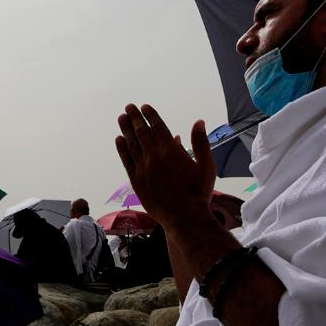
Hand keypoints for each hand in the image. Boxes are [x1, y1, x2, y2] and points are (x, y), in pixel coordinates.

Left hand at [116, 104, 215, 228]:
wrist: (185, 217)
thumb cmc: (199, 192)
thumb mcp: (206, 165)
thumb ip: (201, 142)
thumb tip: (198, 122)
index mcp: (171, 151)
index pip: (157, 127)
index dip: (150, 115)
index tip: (144, 107)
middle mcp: (154, 157)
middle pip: (141, 132)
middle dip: (134, 118)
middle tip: (129, 107)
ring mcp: (143, 169)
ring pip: (131, 144)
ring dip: (125, 130)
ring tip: (121, 118)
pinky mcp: (136, 181)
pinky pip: (126, 161)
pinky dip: (122, 149)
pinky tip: (119, 140)